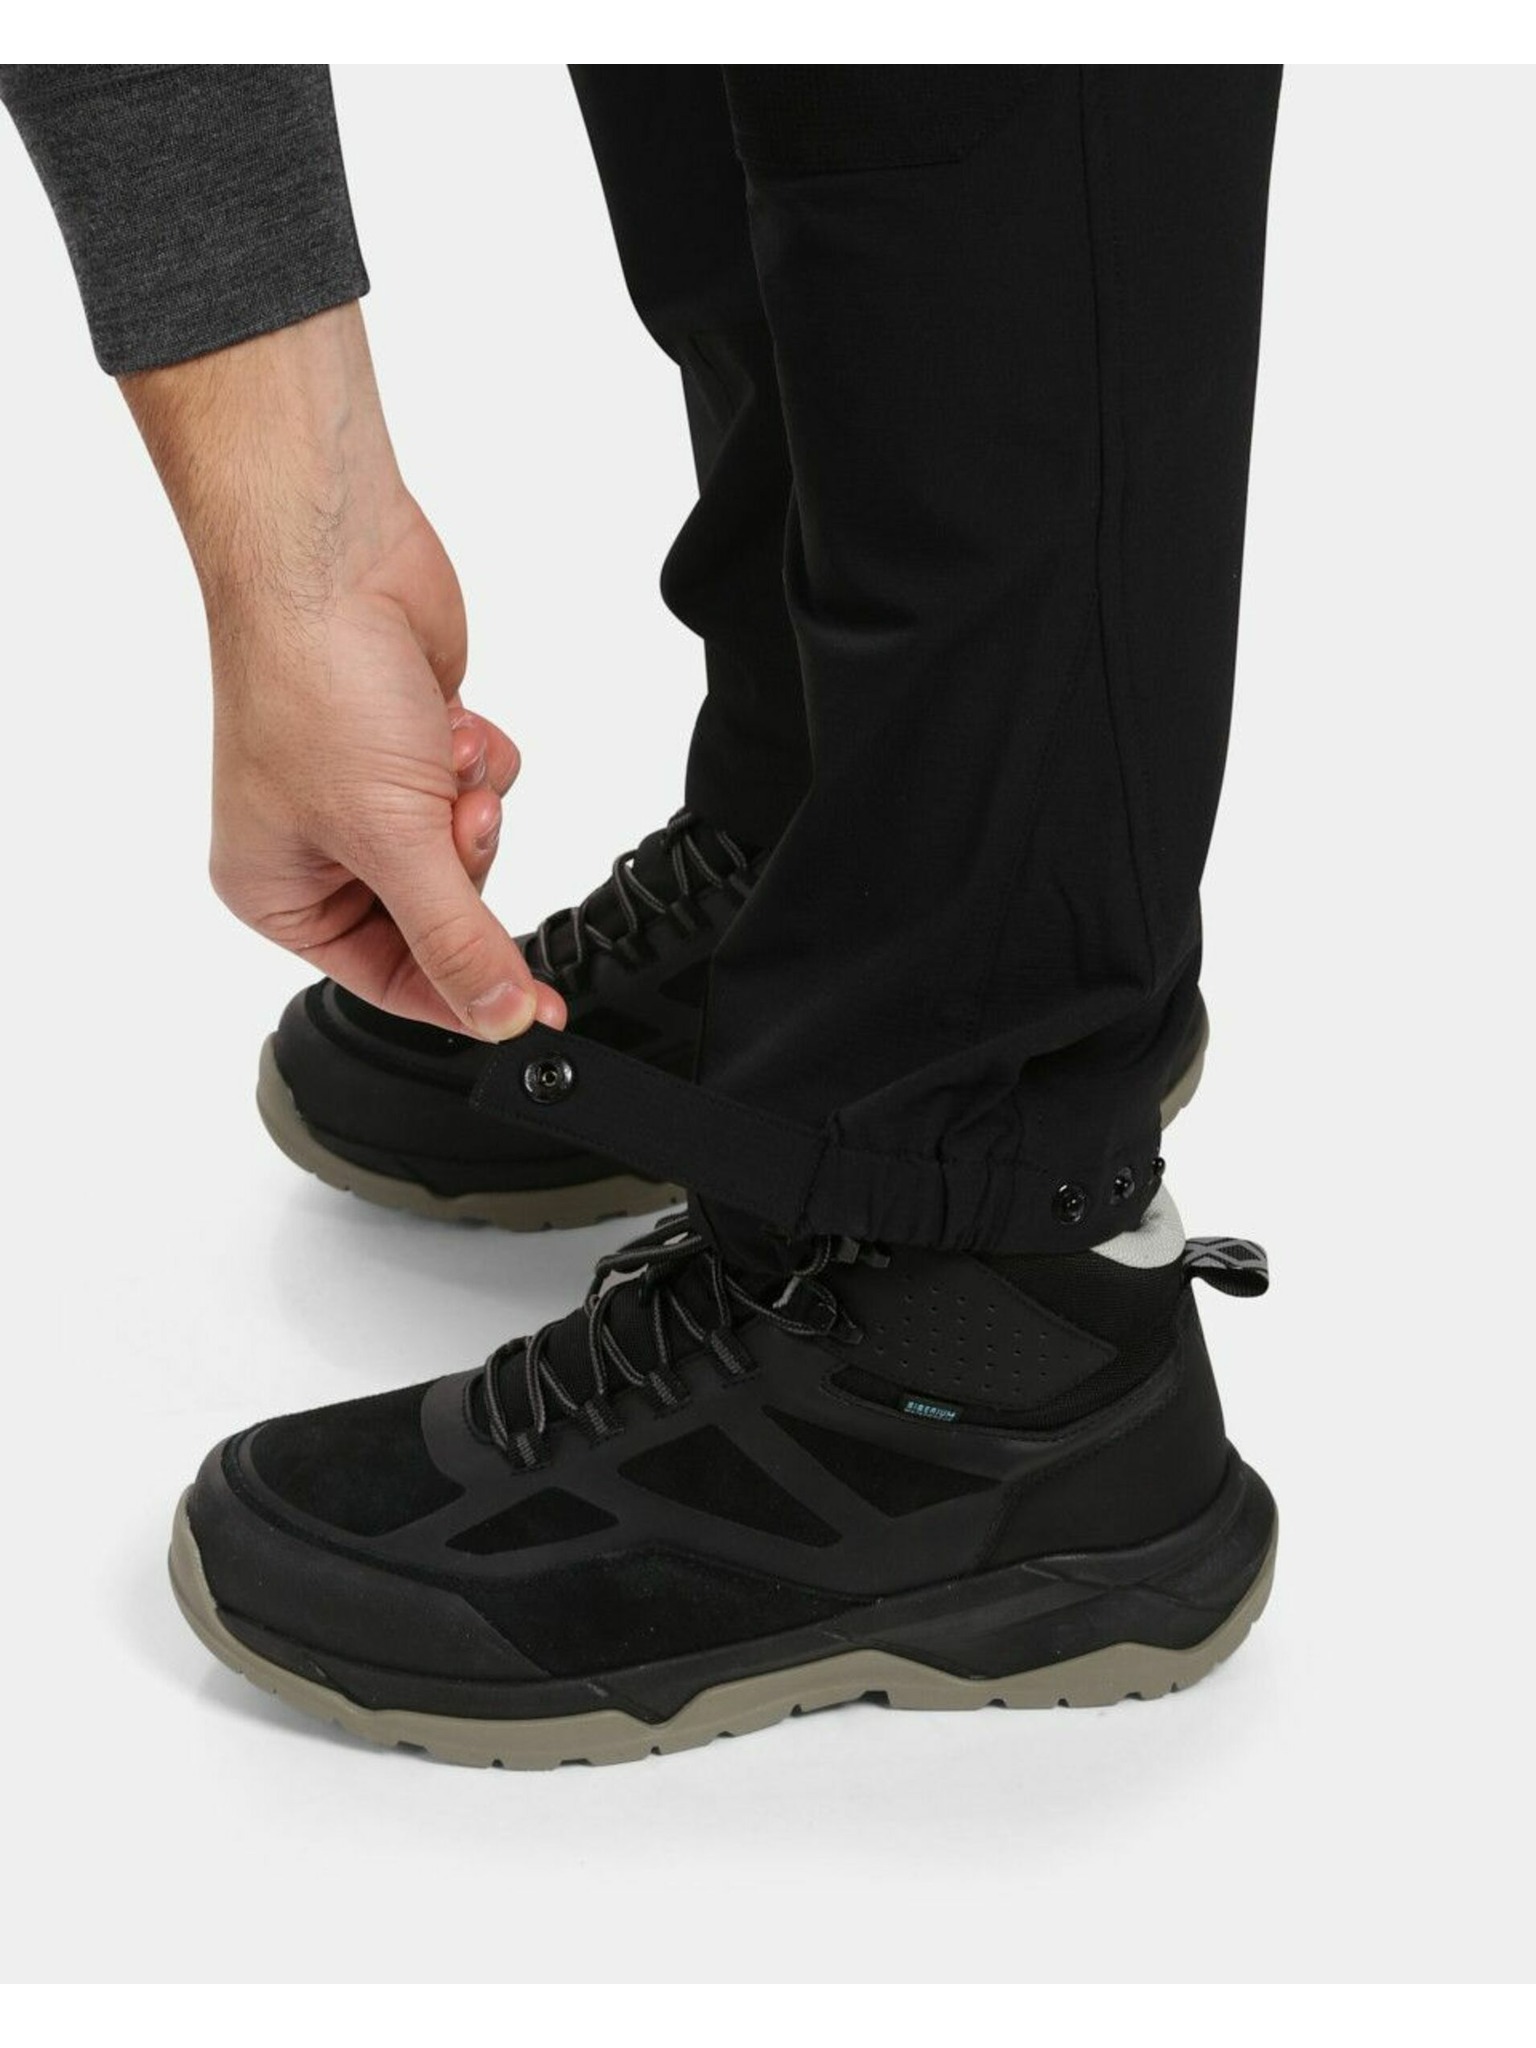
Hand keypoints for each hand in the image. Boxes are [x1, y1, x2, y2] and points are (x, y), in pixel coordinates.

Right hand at [122, 303, 565, 1039]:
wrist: (333, 559)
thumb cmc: (314, 683)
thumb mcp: (391, 841)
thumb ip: (455, 941)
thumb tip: (499, 1018)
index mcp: (277, 892)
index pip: (388, 980)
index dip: (464, 997)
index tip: (534, 1012)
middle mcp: (317, 850)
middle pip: (439, 915)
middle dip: (463, 863)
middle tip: (454, 818)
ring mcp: (367, 795)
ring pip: (469, 851)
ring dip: (472, 805)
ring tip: (441, 755)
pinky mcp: (414, 747)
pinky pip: (481, 790)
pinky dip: (480, 759)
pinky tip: (450, 720)